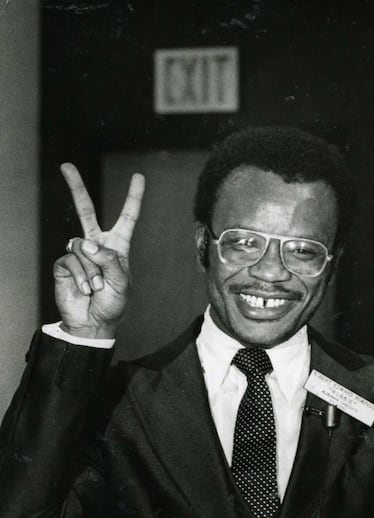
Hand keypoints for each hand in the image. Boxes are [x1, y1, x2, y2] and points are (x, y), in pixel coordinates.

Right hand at [53, 163, 144, 338]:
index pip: (127, 218)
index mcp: (117, 247)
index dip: (133, 198)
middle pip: (86, 211)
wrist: (93, 323)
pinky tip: (85, 289)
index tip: (138, 176)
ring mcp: (79, 253)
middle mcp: (97, 245)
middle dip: (76, 188)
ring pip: (81, 246)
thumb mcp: (121, 282)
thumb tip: (86, 243)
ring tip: (96, 288)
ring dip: (92, 270)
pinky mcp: (64, 264)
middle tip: (66, 166)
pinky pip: (71, 260)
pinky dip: (81, 277)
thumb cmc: (113, 304)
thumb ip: (108, 260)